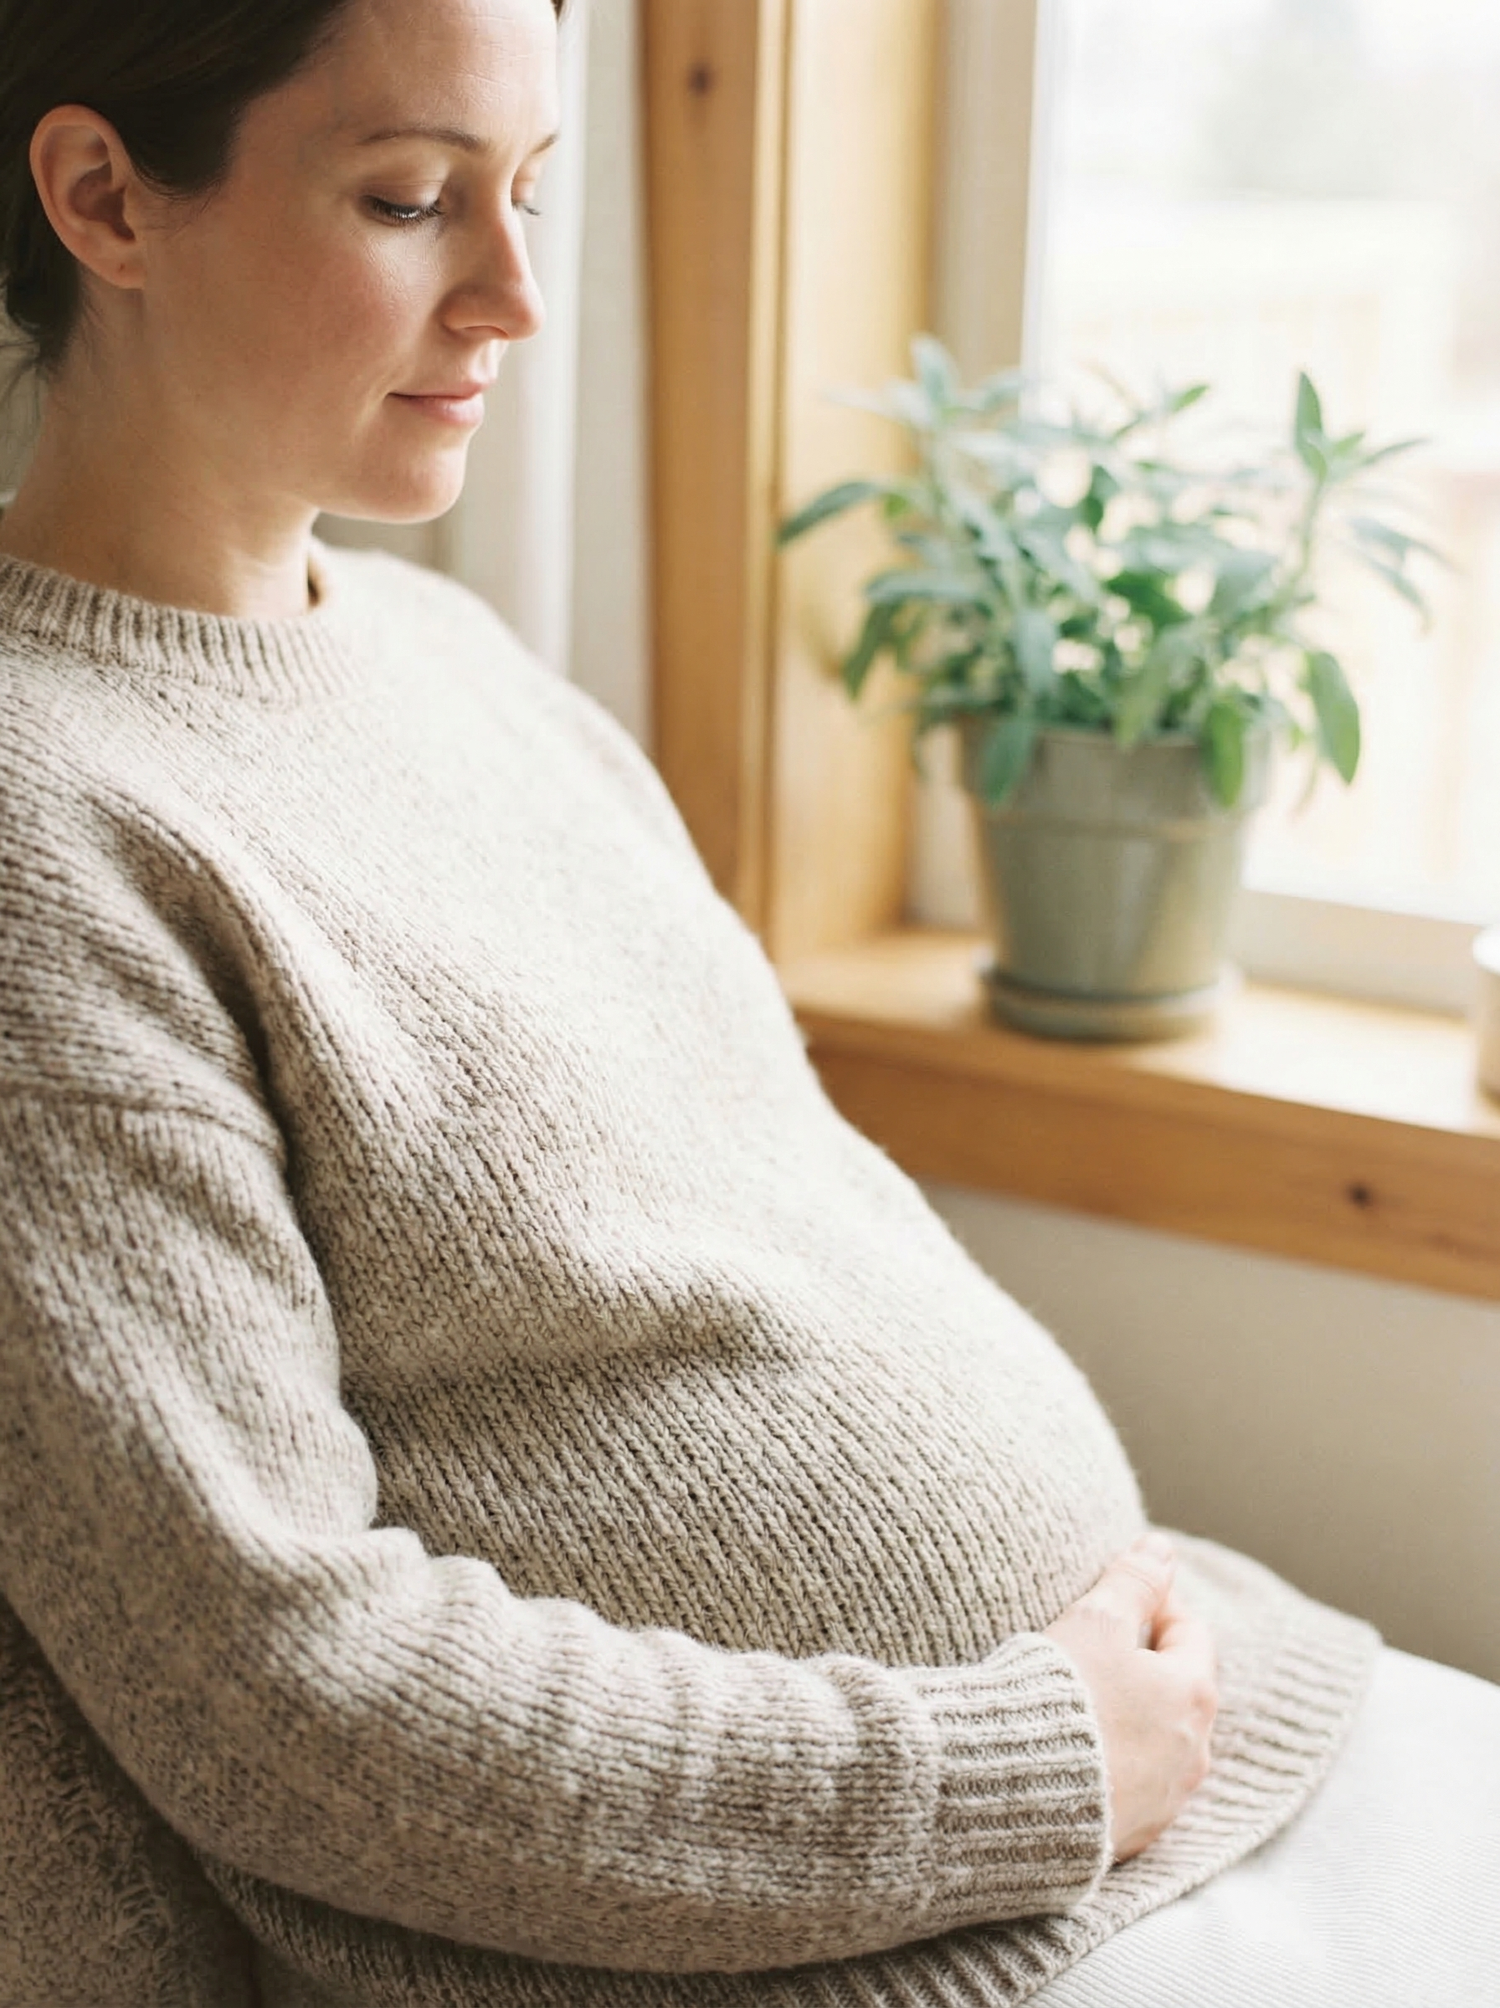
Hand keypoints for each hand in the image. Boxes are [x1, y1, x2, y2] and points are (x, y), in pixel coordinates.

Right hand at [1045, 1532, 1217, 1861]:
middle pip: (1178, 1690)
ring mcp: (1166, 1800)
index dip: (1156, 1603)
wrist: (1018, 1790)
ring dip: (1133, 1718)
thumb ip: (1133, 1581)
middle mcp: (1193, 1752)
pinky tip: (1075, 1751)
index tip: (1120, 1594)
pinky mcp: (1134, 1834)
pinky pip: (1134, 1787)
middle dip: (1145, 1664)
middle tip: (1097, 1645)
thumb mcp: (1096, 1622)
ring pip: (1160, 1742)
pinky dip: (1114, 1763)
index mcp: (1192, 1694)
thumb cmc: (1062, 1696)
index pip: (1189, 1632)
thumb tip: (1160, 1547)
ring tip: (1082, 1700)